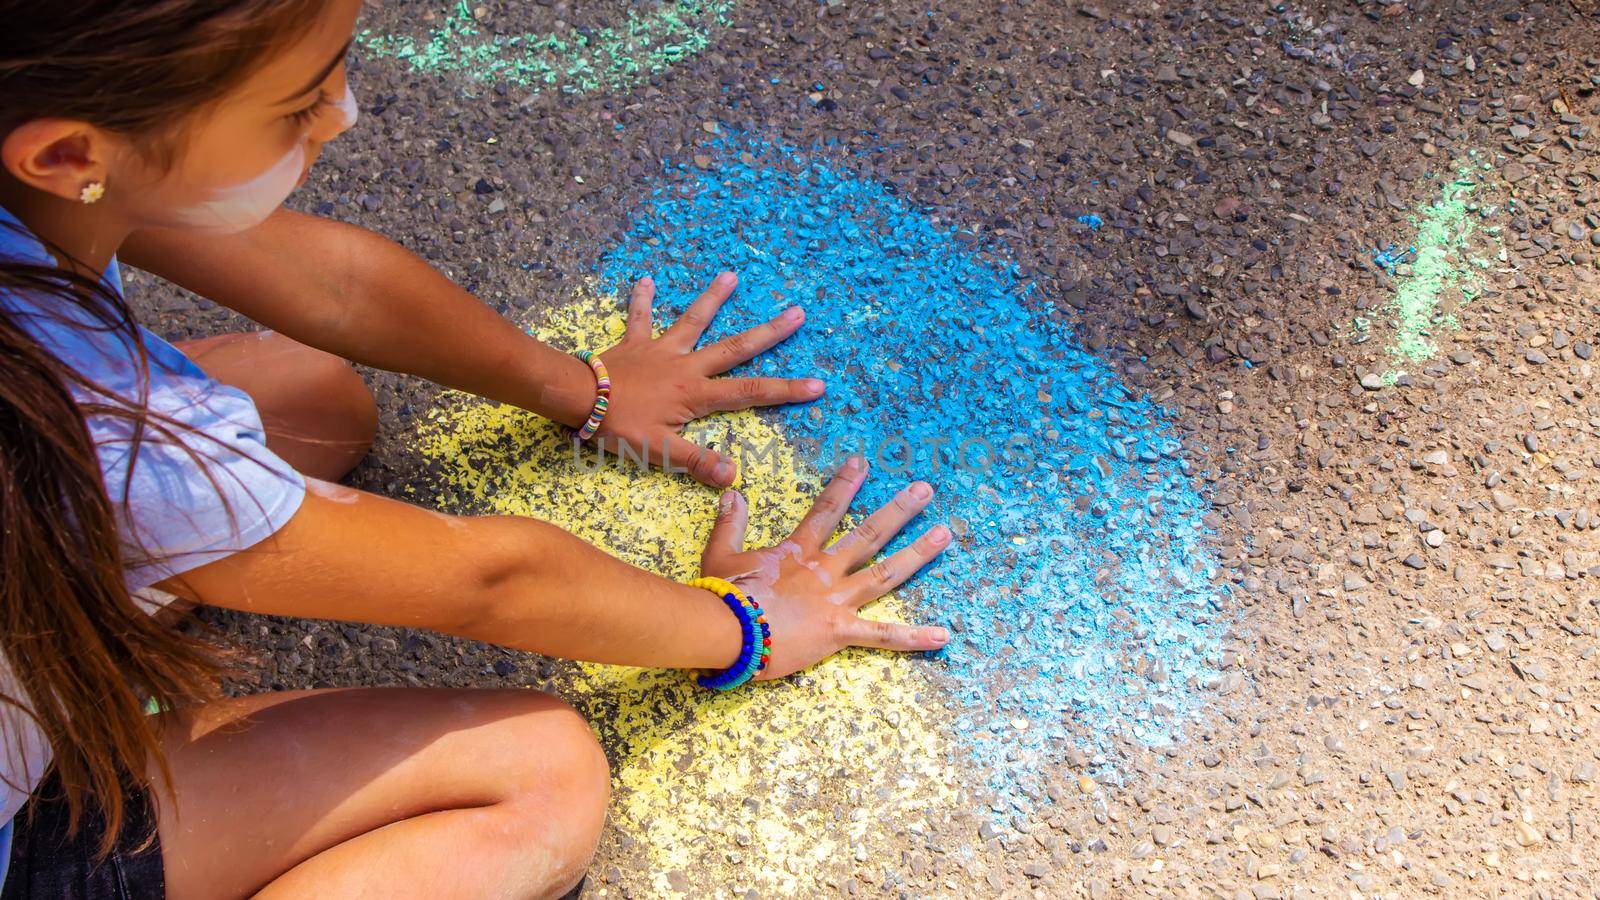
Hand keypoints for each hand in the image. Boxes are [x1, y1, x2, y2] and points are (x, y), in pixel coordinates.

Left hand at [595, 272, 823, 486]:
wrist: (577, 398)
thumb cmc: (619, 426)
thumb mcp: (659, 452)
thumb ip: (697, 463)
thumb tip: (734, 477)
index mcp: (696, 394)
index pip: (750, 394)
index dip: (785, 391)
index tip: (817, 384)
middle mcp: (686, 365)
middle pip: (734, 348)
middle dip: (768, 333)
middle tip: (797, 313)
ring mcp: (660, 350)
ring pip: (692, 321)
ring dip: (712, 299)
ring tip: (731, 275)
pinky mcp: (634, 343)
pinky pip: (639, 317)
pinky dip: (641, 299)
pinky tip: (644, 279)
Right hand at [699, 456, 952, 679]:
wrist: (724, 630)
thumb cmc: (720, 595)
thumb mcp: (720, 553)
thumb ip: (730, 523)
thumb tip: (732, 492)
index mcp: (797, 552)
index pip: (826, 510)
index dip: (844, 485)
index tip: (862, 462)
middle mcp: (823, 571)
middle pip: (868, 535)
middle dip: (898, 510)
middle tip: (925, 489)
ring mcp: (835, 600)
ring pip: (885, 574)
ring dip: (917, 554)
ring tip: (945, 535)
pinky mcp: (839, 632)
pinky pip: (882, 636)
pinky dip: (913, 638)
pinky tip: (942, 635)